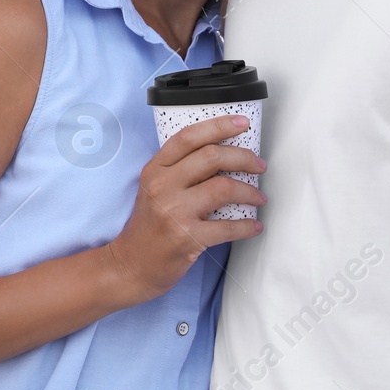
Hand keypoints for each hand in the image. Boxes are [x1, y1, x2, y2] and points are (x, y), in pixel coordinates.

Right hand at [102, 114, 265, 306]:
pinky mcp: (187, 238)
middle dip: (244, 157)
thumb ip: (179, 171)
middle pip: (212, 157)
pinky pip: (228, 227)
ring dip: (250, 191)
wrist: (130, 265)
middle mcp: (163, 186)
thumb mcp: (153, 190)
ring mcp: (174, 212)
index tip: (242, 124)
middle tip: (258, 165)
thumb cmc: (147, 227)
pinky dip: (246, 226)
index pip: (189, 138)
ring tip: (258, 197)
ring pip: (224, 188)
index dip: (219, 126)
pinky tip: (253, 225)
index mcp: (155, 170)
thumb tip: (222, 157)